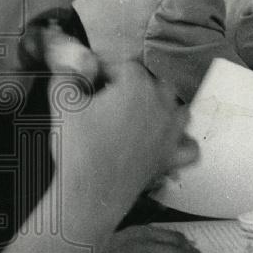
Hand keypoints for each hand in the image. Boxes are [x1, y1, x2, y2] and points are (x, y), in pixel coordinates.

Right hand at [56, 61, 197, 217]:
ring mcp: (172, 133)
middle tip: (107, 97)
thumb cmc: (78, 148)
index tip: (90, 78)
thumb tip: (69, 60)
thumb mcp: (63, 103)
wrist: (90, 192)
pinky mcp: (172, 158)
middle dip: (133, 86)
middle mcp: (163, 106)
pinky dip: (181, 142)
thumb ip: (66, 74)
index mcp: (138, 87)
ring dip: (161, 108)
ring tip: (135, 115)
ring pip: (178, 109)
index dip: (105, 69)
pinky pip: (189, 145)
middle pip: (155, 83)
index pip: (125, 64)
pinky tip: (165, 142)